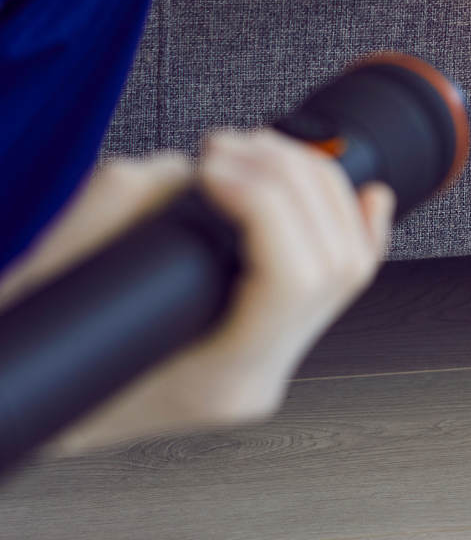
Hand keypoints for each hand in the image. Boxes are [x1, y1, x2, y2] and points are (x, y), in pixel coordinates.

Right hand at [0, 134, 393, 453]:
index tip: (212, 164)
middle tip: (226, 145)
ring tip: (250, 149)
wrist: (27, 394)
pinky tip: (367, 192)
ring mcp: (277, 357)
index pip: (293, 279)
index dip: (264, 201)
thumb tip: (192, 169)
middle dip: (288, 178)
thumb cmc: (36, 347)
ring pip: (350, 259)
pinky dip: (357, 225)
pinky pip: (347, 276)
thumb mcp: (57, 275)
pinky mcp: (275, 333)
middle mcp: (261, 374)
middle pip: (333, 258)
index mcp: (218, 379)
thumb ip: (125, 207)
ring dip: (310, 185)